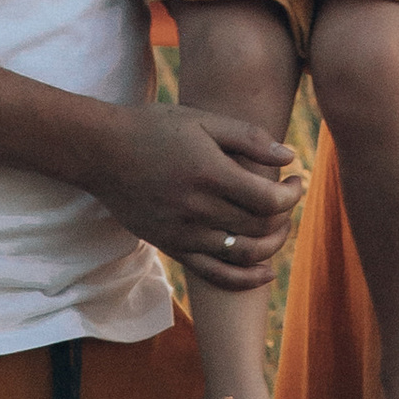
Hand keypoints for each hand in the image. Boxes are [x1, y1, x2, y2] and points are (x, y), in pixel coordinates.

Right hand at [91, 102, 300, 284]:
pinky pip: (216, 274)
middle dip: (286, 215)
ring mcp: (183, 232)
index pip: (269, 200)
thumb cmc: (154, 128)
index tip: (298, 179)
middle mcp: (198, 208)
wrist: (100, 153)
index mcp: (209, 173)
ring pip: (244, 254)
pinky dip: (246, 278)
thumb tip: (290, 157)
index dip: (294, 194)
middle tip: (288, 198)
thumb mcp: (203, 119)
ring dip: (273, 244)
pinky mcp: (172, 247)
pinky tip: (265, 271)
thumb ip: (249, 138)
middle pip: (261, 228)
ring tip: (279, 226)